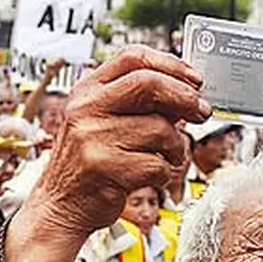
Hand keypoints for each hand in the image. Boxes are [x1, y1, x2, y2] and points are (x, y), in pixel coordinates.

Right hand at [36, 46, 207, 234]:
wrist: (61, 204)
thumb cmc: (89, 162)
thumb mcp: (103, 121)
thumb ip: (138, 103)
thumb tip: (186, 93)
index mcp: (87, 90)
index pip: (132, 57)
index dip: (171, 64)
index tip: (194, 80)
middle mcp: (86, 109)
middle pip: (149, 84)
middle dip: (185, 97)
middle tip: (201, 111)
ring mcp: (93, 137)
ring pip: (159, 129)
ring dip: (176, 146)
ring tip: (168, 156)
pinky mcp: (105, 168)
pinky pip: (157, 164)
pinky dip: (165, 173)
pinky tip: (153, 176)